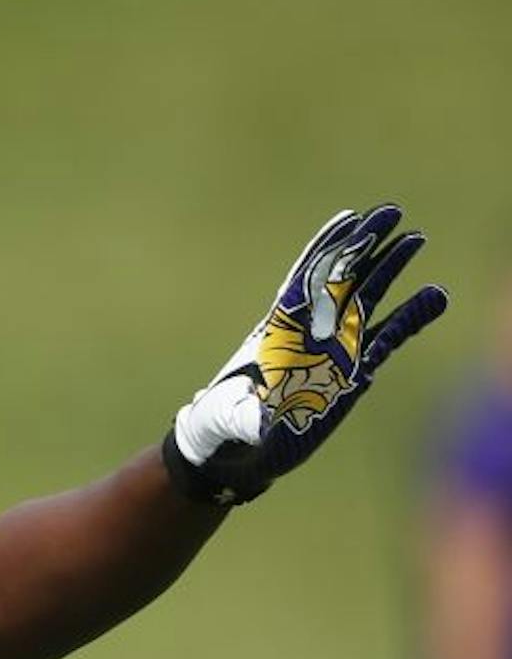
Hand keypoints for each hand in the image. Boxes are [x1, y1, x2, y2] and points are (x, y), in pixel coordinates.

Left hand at [164, 204, 447, 505]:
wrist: (236, 446)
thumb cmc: (225, 425)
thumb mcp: (234, 419)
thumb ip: (249, 418)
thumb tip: (262, 419)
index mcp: (278, 331)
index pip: (306, 281)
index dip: (327, 250)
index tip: (351, 220)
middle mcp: (309, 333)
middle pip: (342, 279)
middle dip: (365, 246)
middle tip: (392, 213)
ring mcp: (334, 348)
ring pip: (367, 299)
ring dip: (390, 270)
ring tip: (416, 238)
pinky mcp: (353, 370)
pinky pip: (387, 336)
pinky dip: (409, 316)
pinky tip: (434, 296)